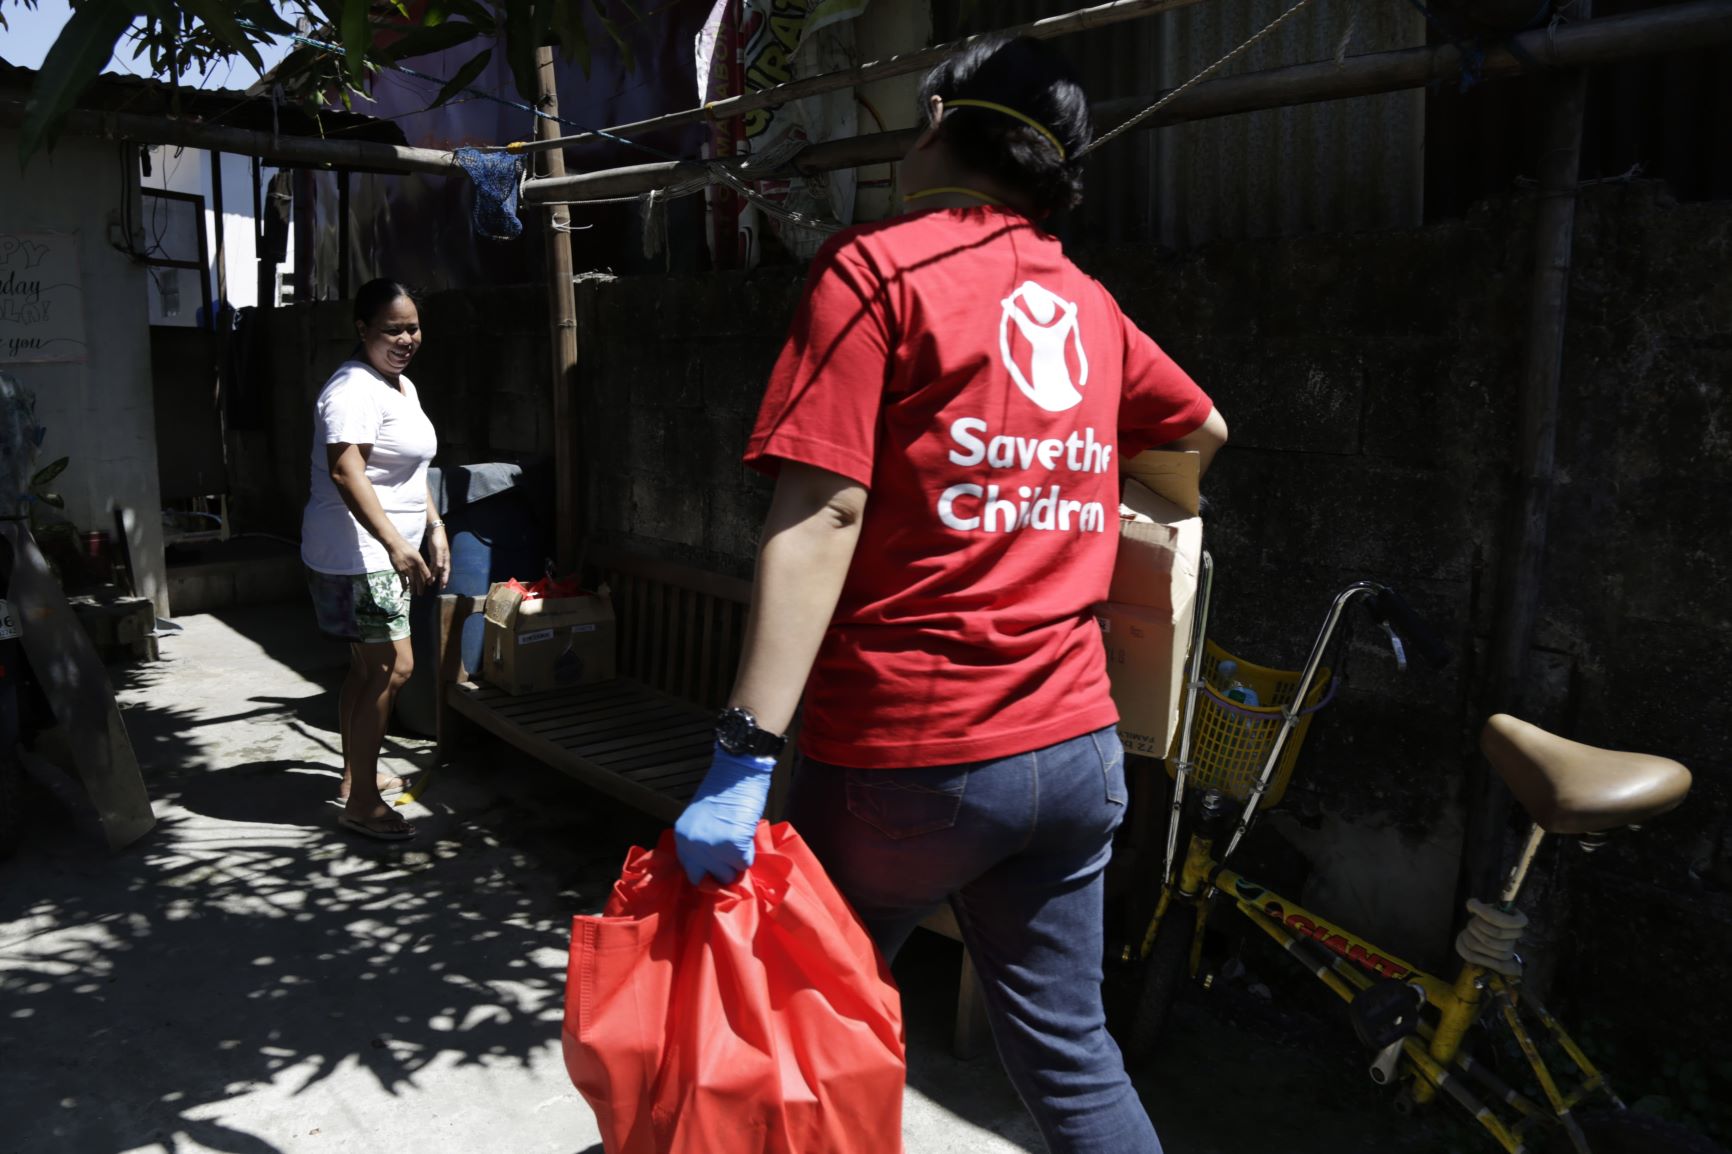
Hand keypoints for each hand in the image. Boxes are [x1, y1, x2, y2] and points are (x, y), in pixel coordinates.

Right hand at [387, 538, 433, 595]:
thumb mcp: (416, 553)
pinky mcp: (399, 570)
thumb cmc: (406, 547)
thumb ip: (419, 562)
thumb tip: (422, 569)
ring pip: (412, 581)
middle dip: (421, 587)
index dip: (427, 580)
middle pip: (419, 579)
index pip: (426, 573)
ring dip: (413, 588)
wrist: (395, 545)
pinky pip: (403, 580)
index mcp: (420, 562)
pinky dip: (404, 585)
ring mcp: (407, 569)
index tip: (428, 584)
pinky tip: (405, 589)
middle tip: (421, 593)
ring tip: (414, 593)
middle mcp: (414, 566)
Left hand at [424, 525, 450, 590]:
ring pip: (437, 569)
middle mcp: (443, 560)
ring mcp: (438, 558)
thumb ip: (439, 558)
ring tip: (431, 583)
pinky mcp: (433, 555)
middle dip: (441, 580)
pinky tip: (428, 574)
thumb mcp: (439, 549)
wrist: (435, 531)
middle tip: (440, 588)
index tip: (444, 586)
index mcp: (445, 559)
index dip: (445, 579)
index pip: (446, 571)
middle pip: (442, 572)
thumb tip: (441, 568)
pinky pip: (433, 565)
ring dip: (435, 576)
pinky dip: (431, 570)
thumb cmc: (438, 540)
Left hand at [674, 745, 776, 884]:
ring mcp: (712, 848)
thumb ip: (701, 841)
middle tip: (730, 855)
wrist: (737, 772)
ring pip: (728, 874)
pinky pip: (745, 864)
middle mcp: (692, 846)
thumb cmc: (722, 791)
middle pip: (707, 879)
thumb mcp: (701, 820)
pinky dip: (749, 853)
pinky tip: (746, 834)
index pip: (690, 871)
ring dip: (736, 861)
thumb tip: (714, 864)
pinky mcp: (733, 847)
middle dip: (720, 871)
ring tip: (739, 838)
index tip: (718, 865)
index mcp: (681, 837)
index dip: (706, 870)